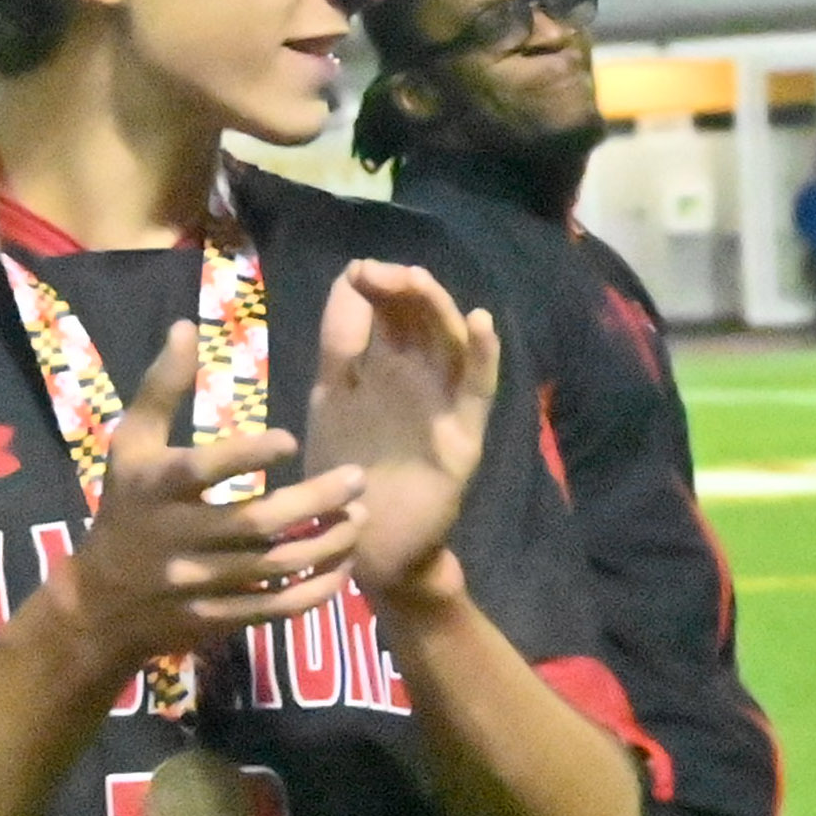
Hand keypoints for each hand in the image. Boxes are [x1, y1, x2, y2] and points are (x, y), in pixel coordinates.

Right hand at [62, 321, 367, 672]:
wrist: (100, 603)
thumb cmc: (125, 507)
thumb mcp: (130, 446)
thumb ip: (161, 389)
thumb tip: (186, 326)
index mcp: (154, 489)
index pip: (202, 470)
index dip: (246, 455)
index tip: (290, 438)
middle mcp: (176, 538)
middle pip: (255, 522)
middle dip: (314, 501)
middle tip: (358, 478)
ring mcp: (197, 584)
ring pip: (275, 566)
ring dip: (327, 543)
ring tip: (361, 518)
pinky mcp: (216, 619)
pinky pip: (276, 608)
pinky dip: (317, 590)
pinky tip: (346, 564)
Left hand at [305, 262, 498, 600]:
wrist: (366, 545)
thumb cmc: (346, 471)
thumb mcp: (332, 397)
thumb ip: (340, 344)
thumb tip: (347, 280)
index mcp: (385, 369)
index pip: (389, 314)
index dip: (377, 288)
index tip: (358, 269)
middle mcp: (419, 379)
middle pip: (420, 322)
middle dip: (402, 292)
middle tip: (381, 272)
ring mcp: (444, 405)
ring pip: (449, 346)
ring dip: (437, 310)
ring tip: (418, 280)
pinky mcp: (463, 437)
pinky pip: (478, 391)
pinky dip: (483, 356)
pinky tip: (480, 322)